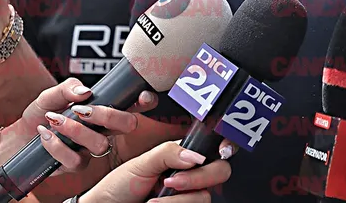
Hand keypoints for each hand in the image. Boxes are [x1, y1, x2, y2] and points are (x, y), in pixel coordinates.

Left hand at [3, 78, 156, 171]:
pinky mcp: (76, 165)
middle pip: (127, 125)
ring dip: (77, 131)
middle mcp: (103, 129)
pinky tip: (45, 134)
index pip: (134, 104)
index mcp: (103, 108)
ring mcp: (91, 148)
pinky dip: (58, 145)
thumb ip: (68, 88)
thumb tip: (86, 92)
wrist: (20, 136)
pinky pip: (76, 160)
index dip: (145, 101)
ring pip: (101, 144)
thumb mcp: (51, 94)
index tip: (141, 97)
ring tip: (55, 120)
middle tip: (83, 110)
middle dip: (109, 116)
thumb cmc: (41, 112)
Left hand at [79, 140, 232, 202]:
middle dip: (199, 177)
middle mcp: (191, 178)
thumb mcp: (141, 163)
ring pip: (205, 196)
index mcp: (184, 158)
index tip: (222, 151)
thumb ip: (170, 153)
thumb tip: (196, 156)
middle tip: (172, 181)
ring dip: (178, 199)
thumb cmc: (119, 187)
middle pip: (220, 172)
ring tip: (154, 200)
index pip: (213, 150)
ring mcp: (188, 197)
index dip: (226, 147)